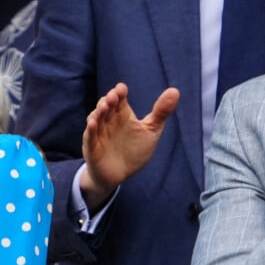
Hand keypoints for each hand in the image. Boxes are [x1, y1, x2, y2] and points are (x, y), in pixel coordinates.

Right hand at [81, 83, 179, 211]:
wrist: (120, 175)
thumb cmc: (134, 150)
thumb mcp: (151, 130)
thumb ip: (161, 112)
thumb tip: (175, 91)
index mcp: (121, 114)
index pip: (118, 99)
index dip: (119, 92)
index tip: (122, 89)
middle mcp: (109, 120)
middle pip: (106, 105)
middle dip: (109, 99)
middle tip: (114, 96)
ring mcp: (99, 133)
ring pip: (95, 118)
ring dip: (98, 111)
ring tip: (104, 106)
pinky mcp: (92, 147)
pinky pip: (90, 136)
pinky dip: (91, 129)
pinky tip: (93, 123)